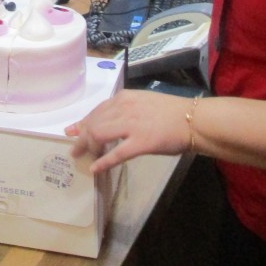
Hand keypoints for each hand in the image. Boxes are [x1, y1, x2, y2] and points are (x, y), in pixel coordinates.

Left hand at [65, 90, 190, 173]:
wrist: (194, 119)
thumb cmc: (172, 112)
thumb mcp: (144, 102)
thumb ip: (126, 109)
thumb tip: (110, 121)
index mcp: (125, 98)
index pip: (97, 110)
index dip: (82, 122)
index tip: (71, 130)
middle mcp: (124, 108)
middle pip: (94, 123)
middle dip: (81, 137)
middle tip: (74, 148)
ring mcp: (132, 125)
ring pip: (100, 134)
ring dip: (88, 147)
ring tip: (83, 156)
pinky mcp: (141, 142)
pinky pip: (116, 153)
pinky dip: (103, 161)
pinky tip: (95, 168)